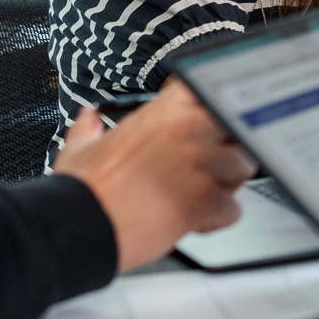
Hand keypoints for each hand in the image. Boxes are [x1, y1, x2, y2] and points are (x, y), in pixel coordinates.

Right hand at [54, 79, 256, 271]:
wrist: (76, 227)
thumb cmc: (80, 192)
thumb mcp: (79, 150)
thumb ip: (89, 128)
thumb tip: (88, 118)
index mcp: (162, 113)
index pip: (211, 91)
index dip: (216, 109)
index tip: (210, 126)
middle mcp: (186, 129)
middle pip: (239, 128)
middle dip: (228, 148)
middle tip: (206, 170)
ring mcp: (198, 162)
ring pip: (243, 167)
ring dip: (226, 185)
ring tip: (197, 198)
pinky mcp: (204, 198)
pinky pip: (233, 208)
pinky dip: (217, 220)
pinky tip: (192, 222)